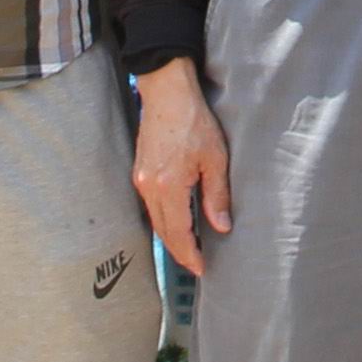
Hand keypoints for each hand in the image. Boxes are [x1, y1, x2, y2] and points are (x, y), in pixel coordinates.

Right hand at [130, 61, 231, 271]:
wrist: (167, 92)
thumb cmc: (194, 120)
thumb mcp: (215, 158)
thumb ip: (217, 195)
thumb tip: (221, 227)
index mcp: (168, 187)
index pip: (178, 233)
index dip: (190, 254)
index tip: (202, 269)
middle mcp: (149, 187)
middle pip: (163, 231)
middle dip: (179, 252)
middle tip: (197, 265)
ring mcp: (141, 179)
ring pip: (155, 220)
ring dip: (171, 237)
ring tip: (189, 249)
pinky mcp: (140, 171)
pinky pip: (151, 206)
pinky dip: (164, 220)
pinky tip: (177, 222)